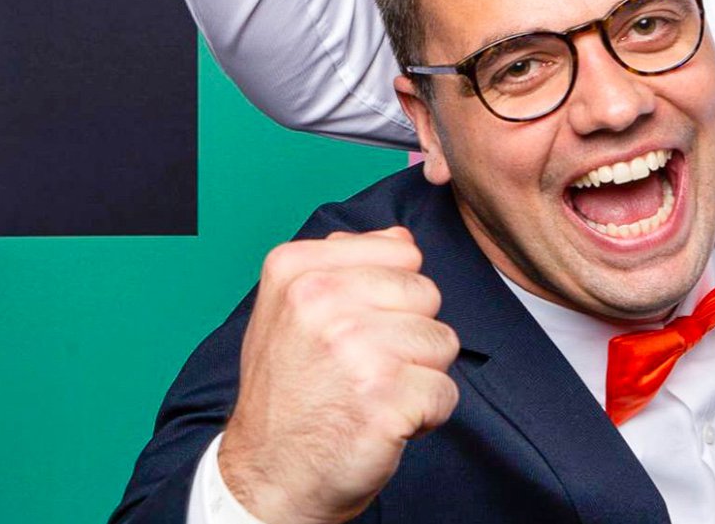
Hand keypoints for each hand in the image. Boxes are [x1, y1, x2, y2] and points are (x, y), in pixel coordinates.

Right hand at [218, 227, 459, 523]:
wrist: (268, 477)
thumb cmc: (289, 394)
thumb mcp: (294, 312)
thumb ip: (346, 264)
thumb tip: (400, 236)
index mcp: (298, 269)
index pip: (403, 253)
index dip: (392, 297)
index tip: (354, 330)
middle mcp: (321, 300)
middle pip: (428, 295)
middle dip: (409, 337)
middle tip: (362, 370)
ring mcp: (353, 348)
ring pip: (443, 342)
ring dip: (419, 376)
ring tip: (371, 394)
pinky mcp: (384, 397)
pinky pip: (446, 392)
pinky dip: (425, 415)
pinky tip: (383, 423)